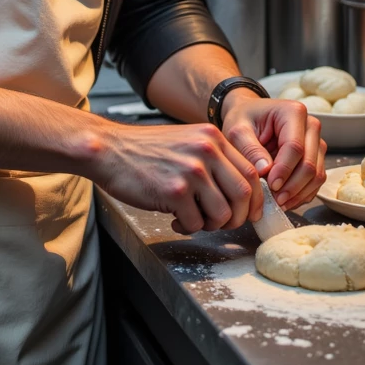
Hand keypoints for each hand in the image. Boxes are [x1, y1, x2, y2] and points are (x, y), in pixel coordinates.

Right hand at [92, 120, 262, 233]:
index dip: (255, 199)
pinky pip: (195, 222)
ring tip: (193, 220)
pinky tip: (174, 219)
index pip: (251, 172)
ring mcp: (192, 170)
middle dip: (237, 217)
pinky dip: (188, 227)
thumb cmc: (146, 150)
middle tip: (221, 223)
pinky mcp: (175, 191)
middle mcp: (206, 150)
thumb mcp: (187, 141)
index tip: (250, 212)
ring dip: (211, 225)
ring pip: (223, 213)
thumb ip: (214, 158)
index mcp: (212, 137)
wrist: (109, 150)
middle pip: (244, 194)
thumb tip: (241, 190)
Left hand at [219, 92, 326, 210]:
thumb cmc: (244, 120)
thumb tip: (265, 170)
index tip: (270, 185)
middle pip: (309, 163)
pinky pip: (316, 181)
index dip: (284, 170)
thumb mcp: (238, 130)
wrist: (249, 117)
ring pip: (316, 175)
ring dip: (299, 193)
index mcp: (293, 112)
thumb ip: (250, 149)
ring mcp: (316, 142)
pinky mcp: (316, 157)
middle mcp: (311, 126)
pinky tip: (286, 200)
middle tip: (274, 200)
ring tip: (279, 203)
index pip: (295, 147)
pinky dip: (303, 194)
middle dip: (292, 186)